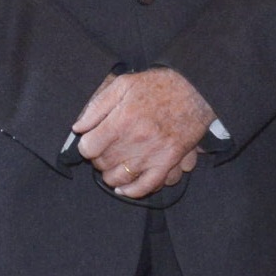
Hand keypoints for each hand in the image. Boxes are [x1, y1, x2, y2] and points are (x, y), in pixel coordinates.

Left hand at [73, 68, 213, 198]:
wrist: (196, 91)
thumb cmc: (158, 86)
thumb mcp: (124, 85)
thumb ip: (98, 106)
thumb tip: (78, 128)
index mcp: (122, 120)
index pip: (88, 147)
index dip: (87, 145)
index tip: (92, 140)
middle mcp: (136, 140)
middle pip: (102, 163)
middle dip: (99, 157)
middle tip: (106, 148)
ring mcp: (152, 154)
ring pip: (118, 178)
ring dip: (111, 173)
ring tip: (114, 164)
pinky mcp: (168, 162)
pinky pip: (145, 186)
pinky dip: (131, 191)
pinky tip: (124, 187)